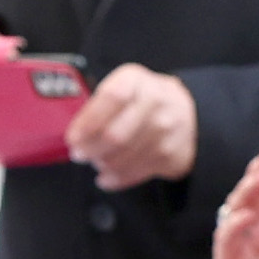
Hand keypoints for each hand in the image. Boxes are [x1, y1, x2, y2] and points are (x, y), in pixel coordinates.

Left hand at [64, 64, 198, 190]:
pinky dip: (115, 178)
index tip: (73, 138)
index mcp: (136, 80)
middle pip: (116, 134)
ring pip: (123, 158)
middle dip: (90, 149)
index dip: (88, 121)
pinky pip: (134, 172)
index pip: (111, 98)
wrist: (185, 111)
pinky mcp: (170, 154)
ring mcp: (166, 129)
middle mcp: (155, 101)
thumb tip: (75, 135)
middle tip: (79, 154)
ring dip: (102, 164)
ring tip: (96, 161)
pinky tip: (107, 176)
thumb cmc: (142, 100)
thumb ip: (98, 105)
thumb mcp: (121, 87)